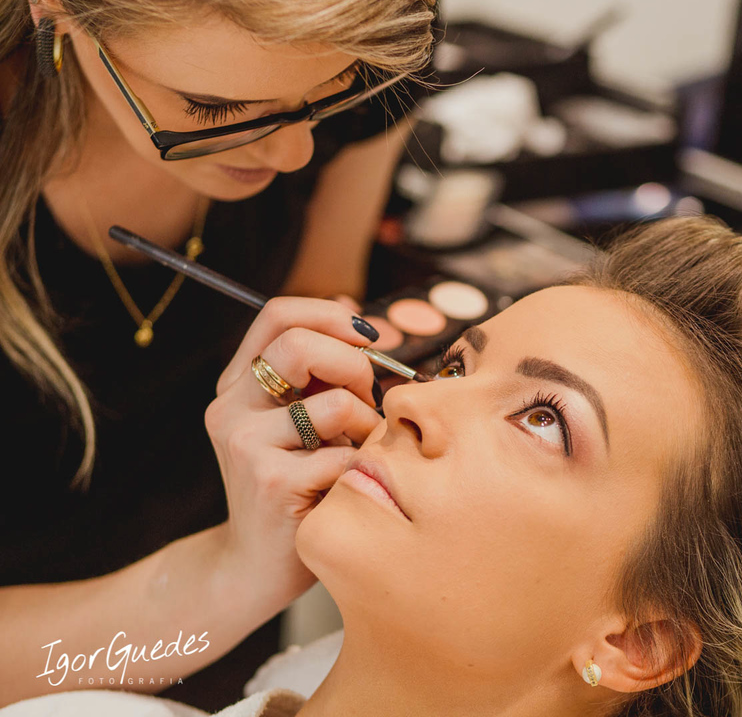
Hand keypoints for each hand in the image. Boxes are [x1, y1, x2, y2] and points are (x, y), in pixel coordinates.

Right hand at [205, 297, 383, 604]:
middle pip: (301, 345)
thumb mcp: (302, 423)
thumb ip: (321, 377)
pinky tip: (348, 485)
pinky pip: (345, 455)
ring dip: (369, 426)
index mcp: (239, 383)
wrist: (256, 566)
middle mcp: (231, 406)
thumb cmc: (298, 486)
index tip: (370, 338)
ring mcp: (245, 444)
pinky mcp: (271, 482)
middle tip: (371, 399)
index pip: (279, 315)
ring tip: (361, 451)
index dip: (332, 315)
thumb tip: (364, 324)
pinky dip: (362, 467)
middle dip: (356, 366)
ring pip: (337, 404)